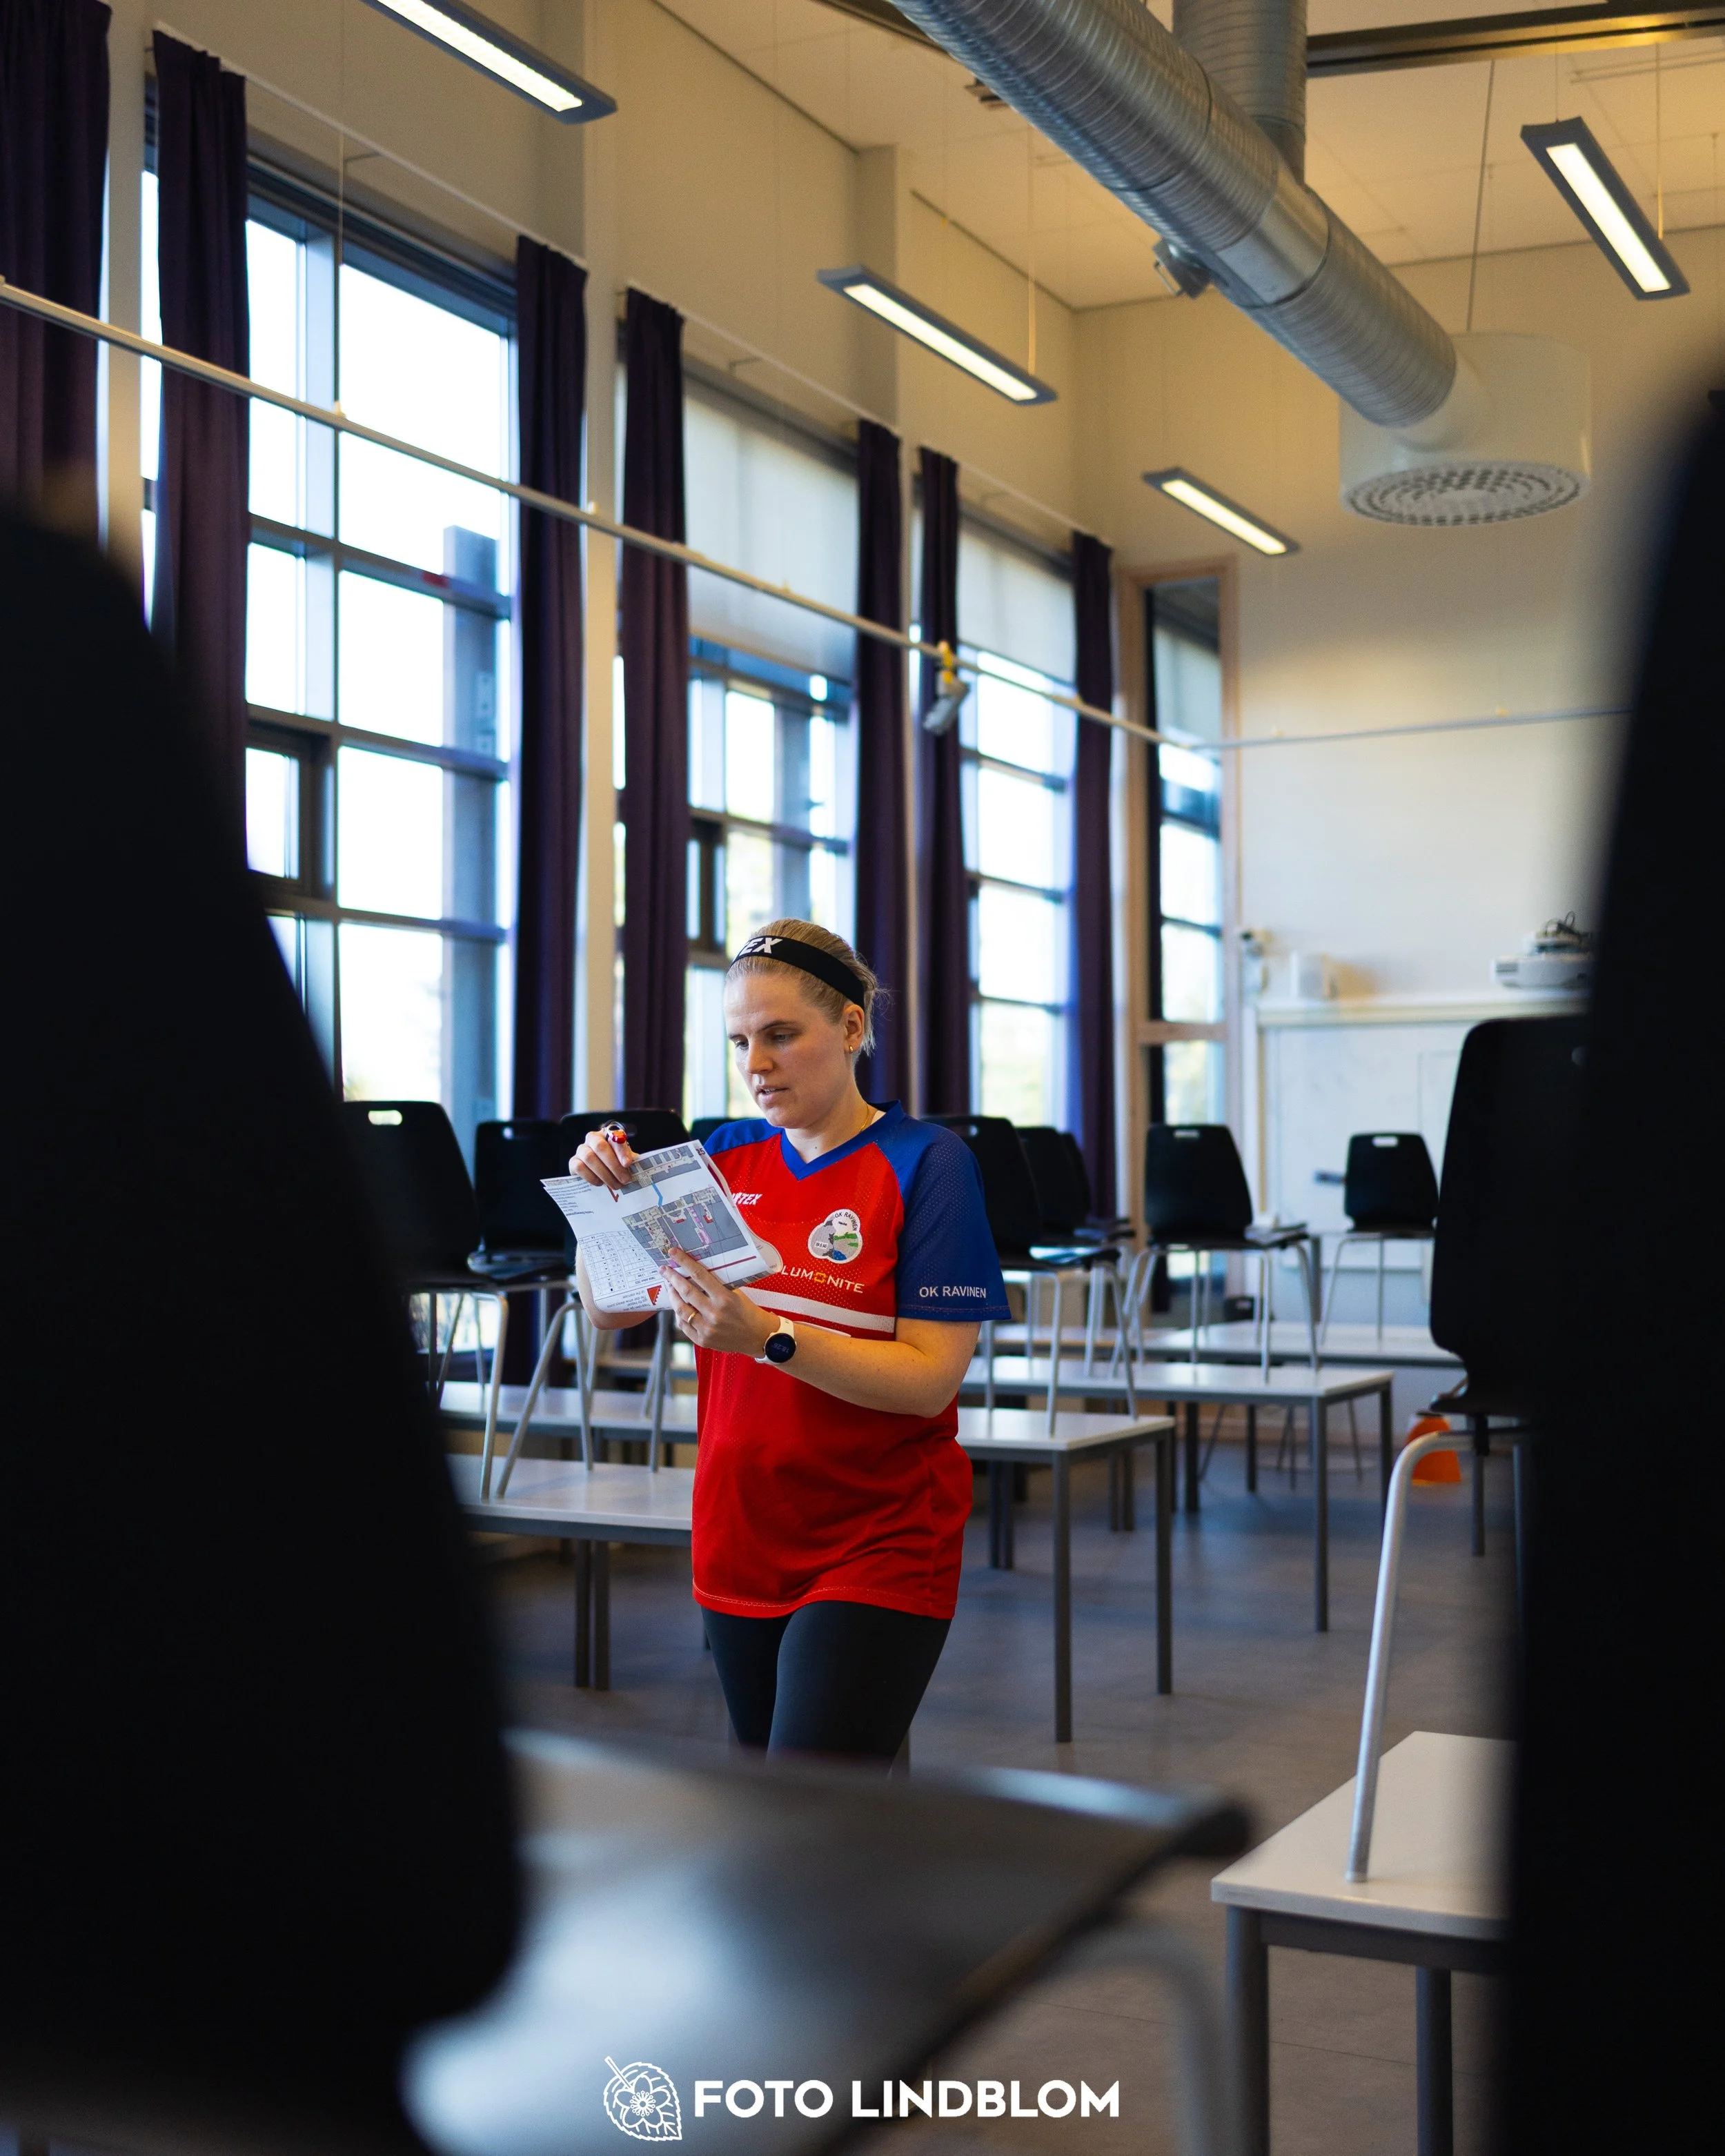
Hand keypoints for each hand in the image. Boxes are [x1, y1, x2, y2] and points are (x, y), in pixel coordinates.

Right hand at [570, 1124, 634, 1195]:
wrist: (601, 1175)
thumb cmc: (616, 1165)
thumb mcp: (625, 1161)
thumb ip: (630, 1162)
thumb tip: (640, 1169)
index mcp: (608, 1134)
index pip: (614, 1137)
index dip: (621, 1151)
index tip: (628, 1164)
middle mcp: (593, 1138)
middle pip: (600, 1147)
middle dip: (614, 1165)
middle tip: (625, 1179)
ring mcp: (581, 1149)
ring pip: (589, 1157)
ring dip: (604, 1173)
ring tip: (615, 1185)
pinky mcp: (573, 1161)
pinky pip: (579, 1167)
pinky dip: (591, 1177)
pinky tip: (600, 1183)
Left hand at [658, 1251, 775, 1356]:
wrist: (758, 1336)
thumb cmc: (748, 1311)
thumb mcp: (736, 1294)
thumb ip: (717, 1286)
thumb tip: (695, 1272)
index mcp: (724, 1298)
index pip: (699, 1275)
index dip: (684, 1262)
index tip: (673, 1253)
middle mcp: (714, 1313)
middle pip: (686, 1291)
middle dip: (672, 1278)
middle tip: (664, 1269)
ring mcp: (707, 1329)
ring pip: (681, 1309)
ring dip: (673, 1296)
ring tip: (670, 1287)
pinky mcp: (703, 1340)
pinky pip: (683, 1325)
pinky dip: (679, 1314)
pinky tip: (678, 1306)